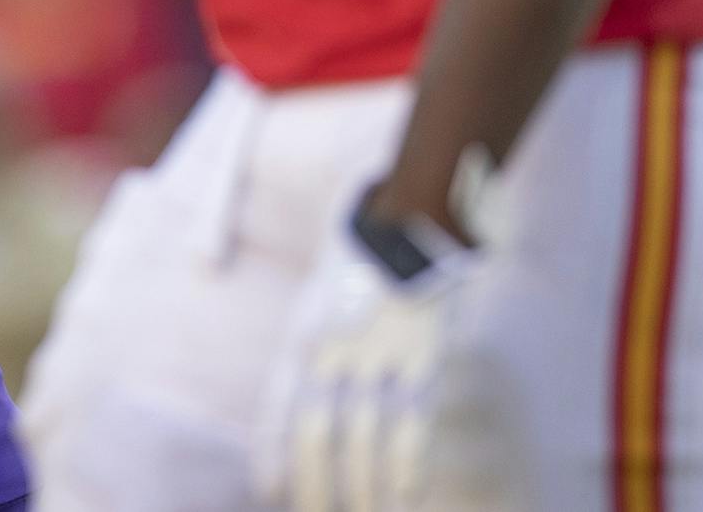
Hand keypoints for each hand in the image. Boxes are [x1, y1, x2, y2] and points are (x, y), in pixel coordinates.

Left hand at [254, 190, 478, 511]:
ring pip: (367, 431)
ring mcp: (383, 346)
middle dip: (323, 486)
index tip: (274, 494)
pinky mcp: (429, 346)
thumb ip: (294, 391)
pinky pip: (414, 414)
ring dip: (367, 486)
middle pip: (321, 430)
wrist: (402, 218)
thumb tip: (273, 478)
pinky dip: (407, 460)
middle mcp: (338, 343)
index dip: (277, 457)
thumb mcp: (312, 324)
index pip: (283, 410)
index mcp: (307, 339)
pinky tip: (404, 492)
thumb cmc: (355, 284)